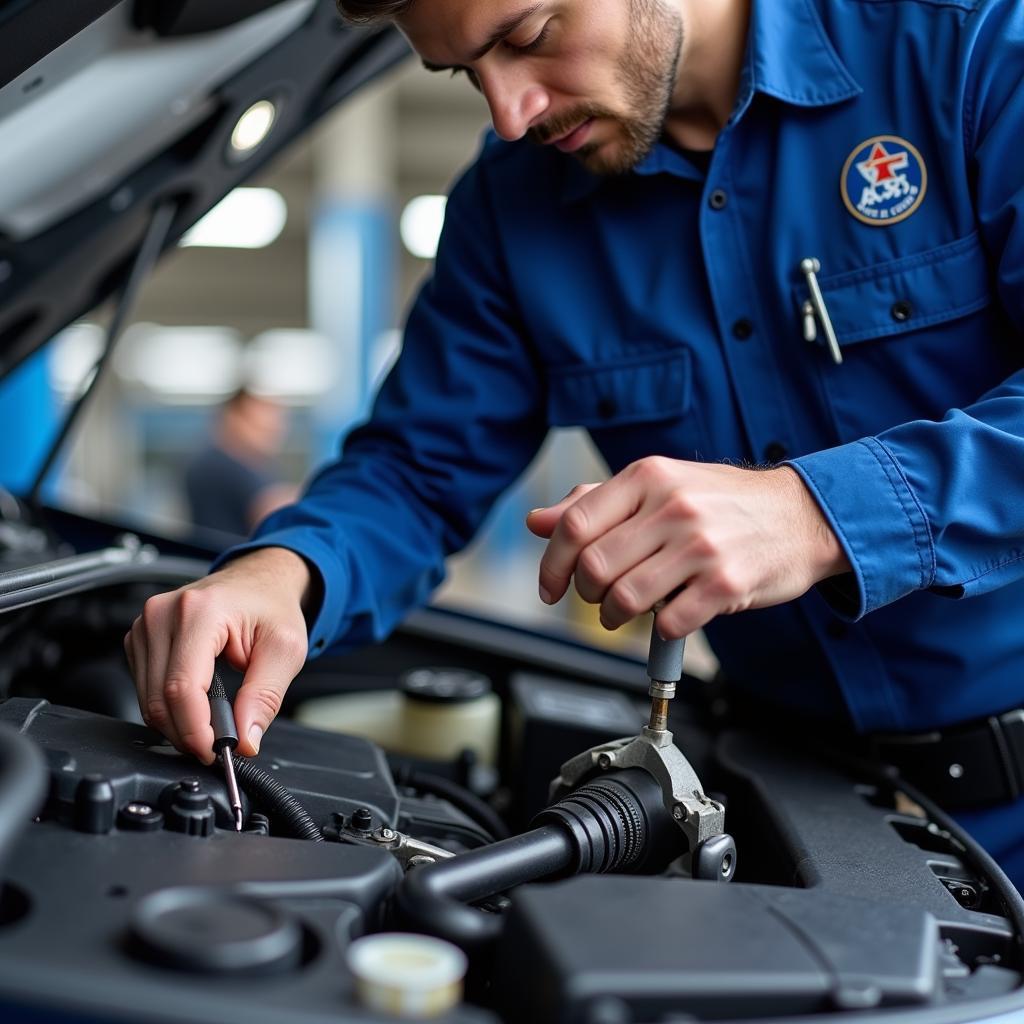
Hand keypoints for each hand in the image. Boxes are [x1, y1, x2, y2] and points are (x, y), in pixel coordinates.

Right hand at [123, 547, 315, 762]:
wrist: (259, 580)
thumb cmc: (272, 606)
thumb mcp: (286, 650)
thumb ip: (265, 696)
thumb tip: (245, 739)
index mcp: (200, 611)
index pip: (182, 686)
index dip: (195, 729)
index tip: (215, 751)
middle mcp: (163, 614)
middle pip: (159, 698)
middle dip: (187, 733)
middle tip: (219, 746)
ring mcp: (146, 624)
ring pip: (147, 698)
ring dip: (177, 724)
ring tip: (212, 726)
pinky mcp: (141, 637)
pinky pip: (145, 687)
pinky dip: (168, 708)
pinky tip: (195, 708)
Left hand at [525, 457, 849, 637]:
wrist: (801, 514)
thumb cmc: (722, 502)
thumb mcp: (657, 486)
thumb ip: (595, 503)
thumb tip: (539, 522)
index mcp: (647, 477)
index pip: (575, 525)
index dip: (552, 564)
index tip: (551, 587)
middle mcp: (673, 507)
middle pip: (594, 567)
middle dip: (586, 594)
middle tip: (598, 598)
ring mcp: (701, 546)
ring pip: (625, 599)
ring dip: (615, 617)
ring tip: (625, 612)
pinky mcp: (727, 584)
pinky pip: (670, 623)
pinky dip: (661, 630)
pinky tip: (669, 615)